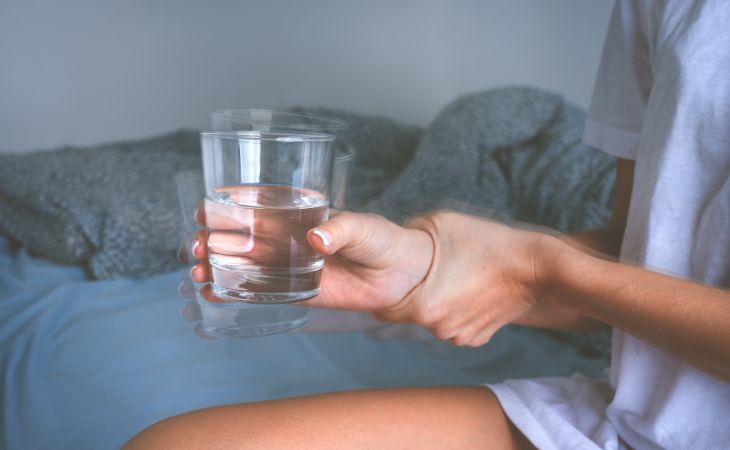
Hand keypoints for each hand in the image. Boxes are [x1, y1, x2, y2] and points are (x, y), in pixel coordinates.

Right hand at [190, 210, 434, 311]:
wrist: (401, 277)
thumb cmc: (383, 240)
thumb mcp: (365, 227)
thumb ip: (342, 228)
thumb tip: (318, 236)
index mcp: (299, 213)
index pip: (257, 204)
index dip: (227, 205)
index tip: (205, 209)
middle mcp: (287, 237)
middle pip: (239, 234)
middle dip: (212, 237)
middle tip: (199, 245)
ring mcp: (288, 264)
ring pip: (242, 263)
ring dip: (216, 265)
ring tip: (199, 271)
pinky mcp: (295, 291)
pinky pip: (259, 292)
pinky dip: (233, 292)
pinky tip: (212, 293)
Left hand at [376, 211, 543, 346]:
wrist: (533, 266)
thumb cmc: (486, 242)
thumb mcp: (436, 224)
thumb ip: (406, 237)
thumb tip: (391, 243)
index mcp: (423, 306)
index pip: (380, 309)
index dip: (380, 293)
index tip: (387, 279)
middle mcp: (438, 328)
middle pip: (405, 314)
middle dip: (409, 294)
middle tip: (424, 271)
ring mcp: (459, 336)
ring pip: (430, 320)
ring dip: (433, 303)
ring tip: (453, 276)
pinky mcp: (476, 339)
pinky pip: (452, 325)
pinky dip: (455, 310)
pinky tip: (468, 289)